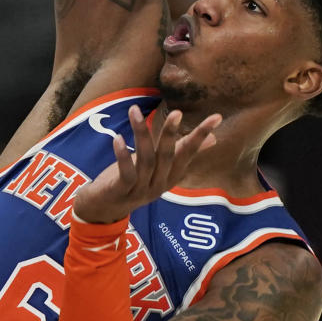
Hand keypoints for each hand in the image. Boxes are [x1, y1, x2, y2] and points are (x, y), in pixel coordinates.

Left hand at [73, 107, 220, 223]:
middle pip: (168, 157)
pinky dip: (122, 157)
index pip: (188, 153)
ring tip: (135, 111)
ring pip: (146, 161)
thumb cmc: (135, 182)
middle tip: (176, 112)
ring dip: (141, 135)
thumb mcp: (160, 166)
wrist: (104, 209)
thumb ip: (183, 152)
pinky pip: (126, 174)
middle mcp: (159, 185)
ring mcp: (141, 190)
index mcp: (171, 176)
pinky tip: (118, 138)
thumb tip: (214, 138)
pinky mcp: (121, 193)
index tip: (216, 117)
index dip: (201, 136)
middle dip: (171, 134)